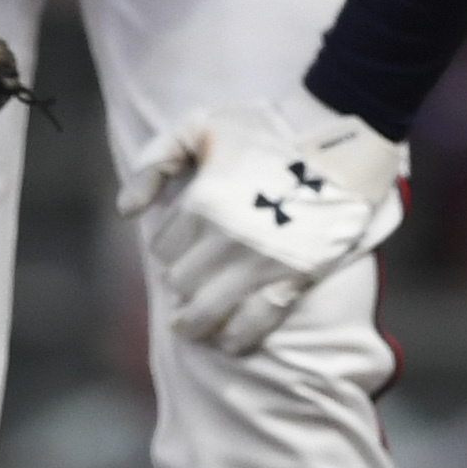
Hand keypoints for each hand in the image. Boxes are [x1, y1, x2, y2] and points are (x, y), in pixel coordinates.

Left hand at [117, 84, 405, 354]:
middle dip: (181, 283)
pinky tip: (228, 343)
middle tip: (190, 281)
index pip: (164, 248)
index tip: (182, 245)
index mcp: (201, 202)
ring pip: (206, 312)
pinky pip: (254, 324)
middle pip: (181, 282)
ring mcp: (258, 263)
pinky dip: (236, 339)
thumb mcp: (201, 125)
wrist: (340, 144)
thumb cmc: (268, 131)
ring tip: (192, 324)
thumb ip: (154, 161)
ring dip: (195, 322)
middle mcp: (225, 238)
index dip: (169, 248)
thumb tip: (127, 212)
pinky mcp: (291, 279)